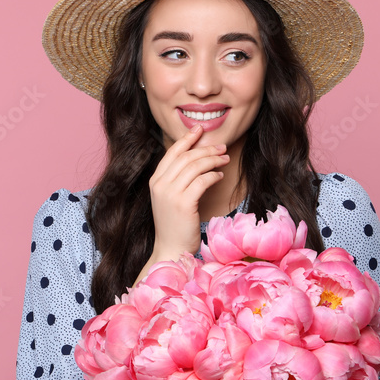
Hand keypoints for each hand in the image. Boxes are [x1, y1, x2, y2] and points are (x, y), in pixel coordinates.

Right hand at [147, 123, 229, 259]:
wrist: (170, 250)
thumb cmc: (174, 226)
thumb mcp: (170, 199)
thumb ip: (177, 181)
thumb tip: (195, 161)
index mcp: (155, 181)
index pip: (172, 153)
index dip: (186, 139)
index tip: (199, 130)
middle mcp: (160, 185)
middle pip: (186, 157)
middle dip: (206, 149)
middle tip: (221, 147)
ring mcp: (170, 194)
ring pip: (195, 166)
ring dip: (213, 160)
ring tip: (225, 159)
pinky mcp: (183, 204)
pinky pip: (202, 181)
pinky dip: (213, 175)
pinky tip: (220, 176)